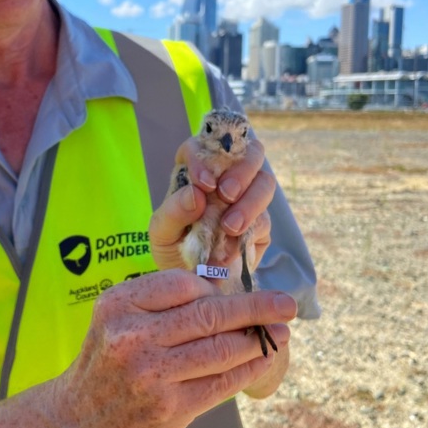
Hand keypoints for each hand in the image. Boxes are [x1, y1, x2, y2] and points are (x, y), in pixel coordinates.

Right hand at [52, 269, 294, 427]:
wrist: (74, 423)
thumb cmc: (106, 363)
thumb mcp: (117, 319)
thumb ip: (161, 304)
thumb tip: (226, 293)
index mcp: (119, 305)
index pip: (183, 284)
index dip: (217, 288)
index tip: (242, 291)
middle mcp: (132, 337)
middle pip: (209, 315)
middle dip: (255, 307)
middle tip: (287, 303)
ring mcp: (151, 376)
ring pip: (221, 350)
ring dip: (258, 339)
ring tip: (280, 332)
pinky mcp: (169, 410)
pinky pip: (221, 384)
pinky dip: (248, 369)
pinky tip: (262, 360)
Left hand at [149, 134, 274, 271]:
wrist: (192, 282)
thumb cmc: (173, 248)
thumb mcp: (161, 232)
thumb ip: (173, 212)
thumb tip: (196, 194)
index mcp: (197, 171)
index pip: (203, 146)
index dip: (205, 159)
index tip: (204, 184)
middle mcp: (226, 178)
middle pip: (248, 153)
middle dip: (241, 171)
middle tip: (227, 195)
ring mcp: (248, 199)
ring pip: (265, 183)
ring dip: (251, 201)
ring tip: (231, 227)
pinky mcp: (261, 225)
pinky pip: (264, 220)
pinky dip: (250, 232)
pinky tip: (230, 249)